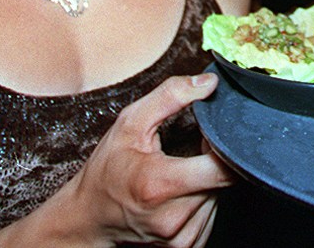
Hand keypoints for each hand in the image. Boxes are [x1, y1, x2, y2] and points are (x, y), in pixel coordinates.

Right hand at [61, 73, 231, 246]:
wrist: (88, 218)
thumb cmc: (107, 170)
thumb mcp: (130, 122)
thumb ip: (170, 96)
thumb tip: (209, 83)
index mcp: (160, 184)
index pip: (222, 168)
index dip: (225, 143)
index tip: (211, 131)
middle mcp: (173, 217)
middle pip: (223, 179)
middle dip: (215, 157)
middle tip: (195, 145)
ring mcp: (180, 237)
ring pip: (219, 195)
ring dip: (208, 177)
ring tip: (182, 168)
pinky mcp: (186, 246)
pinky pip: (211, 213)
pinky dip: (203, 197)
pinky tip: (182, 188)